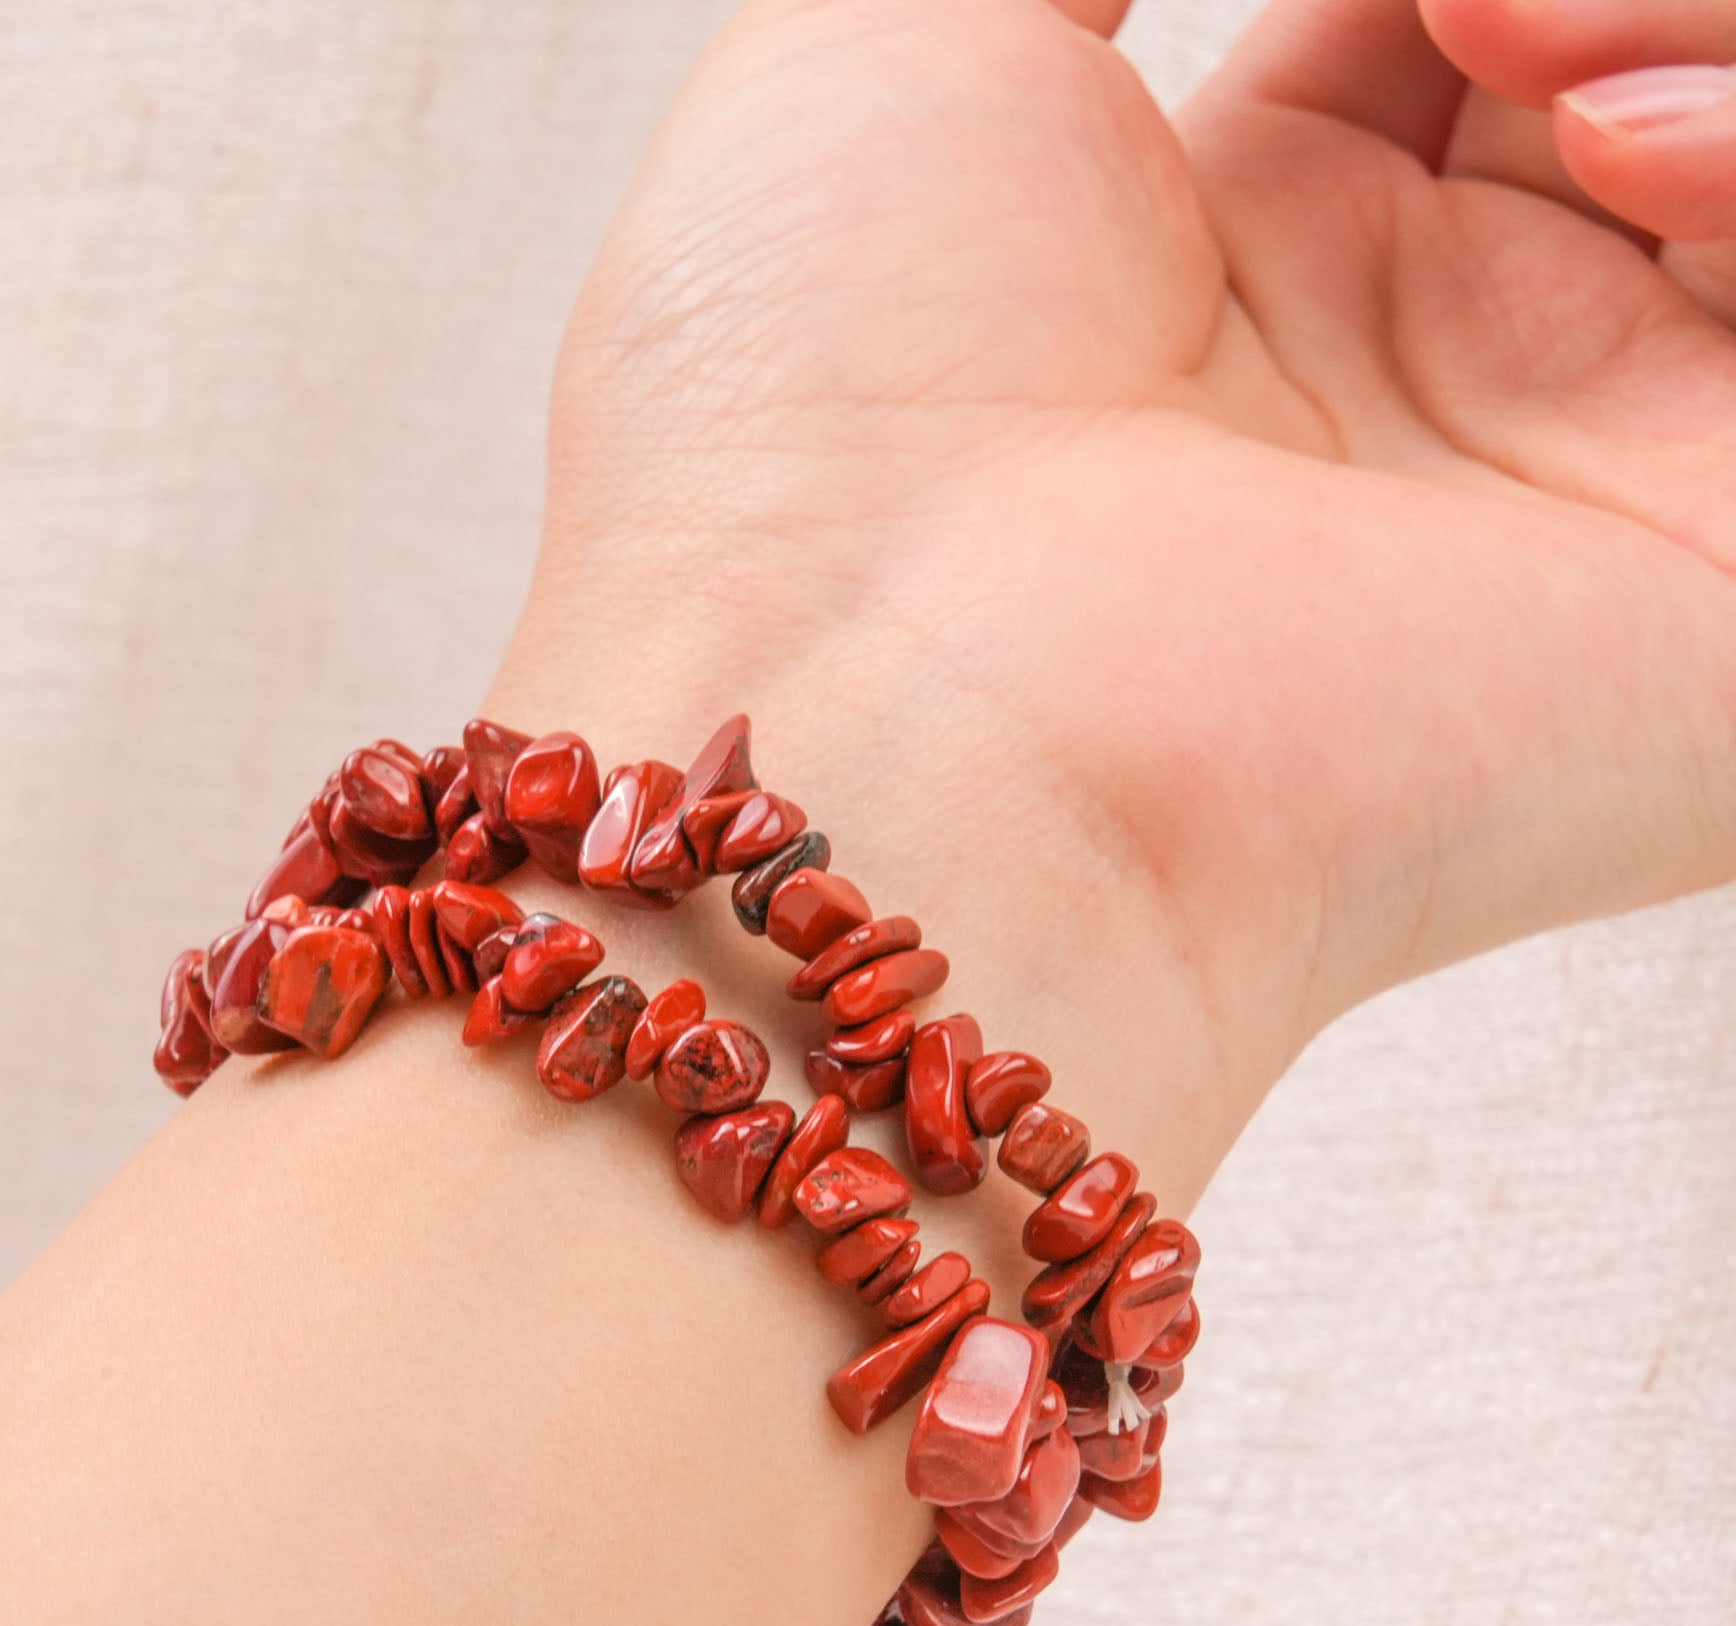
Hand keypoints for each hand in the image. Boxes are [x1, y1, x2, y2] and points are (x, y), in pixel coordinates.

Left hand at [491, 0, 1735, 1172]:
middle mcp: (1421, 383)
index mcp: (1238, 264)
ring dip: (1687, 24)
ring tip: (1498, 27)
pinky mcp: (1725, 615)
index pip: (1454, 24)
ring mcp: (1578, 488)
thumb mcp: (899, 52)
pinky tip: (1608, 159)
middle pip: (1622, 75)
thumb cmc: (810, 414)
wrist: (877, 727)